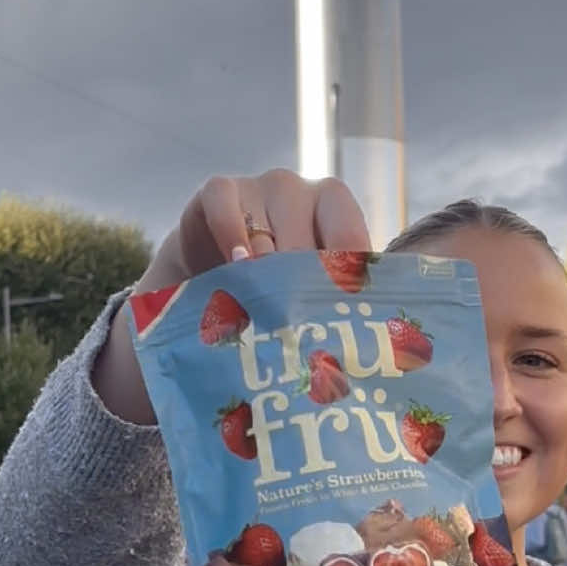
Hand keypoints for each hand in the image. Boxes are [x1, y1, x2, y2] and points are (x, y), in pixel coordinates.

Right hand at [94, 170, 369, 422]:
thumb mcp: (298, 308)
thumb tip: (366, 378)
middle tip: (306, 322)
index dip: (350, 276)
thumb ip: (328, 321)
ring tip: (271, 302)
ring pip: (274, 214)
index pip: (353, 236)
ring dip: (273, 260)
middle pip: (314, 227)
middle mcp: (304, 197)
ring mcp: (262, 187)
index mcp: (337, 219)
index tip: (347, 318)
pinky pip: (225, 201)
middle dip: (309, 277)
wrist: (199, 284)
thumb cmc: (266, 301)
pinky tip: (236, 265)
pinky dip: (231, 231)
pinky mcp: (218, 190)